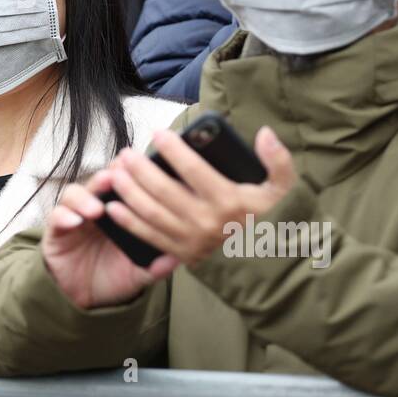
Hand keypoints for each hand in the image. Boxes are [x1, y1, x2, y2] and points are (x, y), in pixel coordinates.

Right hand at [42, 170, 175, 309]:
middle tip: (115, 175)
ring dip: (85, 197)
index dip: (130, 175)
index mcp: (117, 213)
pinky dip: (64, 217)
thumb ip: (154, 267)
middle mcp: (95, 209)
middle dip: (107, 176)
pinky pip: (56, 218)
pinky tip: (75, 222)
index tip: (141, 169)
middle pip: (99, 183)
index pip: (123, 185)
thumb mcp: (137, 273)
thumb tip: (177, 259)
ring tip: (97, 208)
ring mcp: (74, 218)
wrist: (85, 301)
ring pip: (75, 194)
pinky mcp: (56, 232)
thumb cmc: (113, 278)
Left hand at [101, 126, 295, 268]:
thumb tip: (266, 133)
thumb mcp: (284, 188)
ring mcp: (193, 240)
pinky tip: (113, 206)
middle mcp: (208, 222)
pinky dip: (129, 222)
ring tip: (116, 172)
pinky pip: (150, 237)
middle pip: (165, 191)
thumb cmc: (273, 218)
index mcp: (229, 201)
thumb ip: (278, 160)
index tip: (157, 133)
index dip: (173, 150)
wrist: (271, 264)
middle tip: (127, 152)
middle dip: (141, 169)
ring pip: (152, 213)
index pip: (194, 170)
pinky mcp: (182, 254)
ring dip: (130, 192)